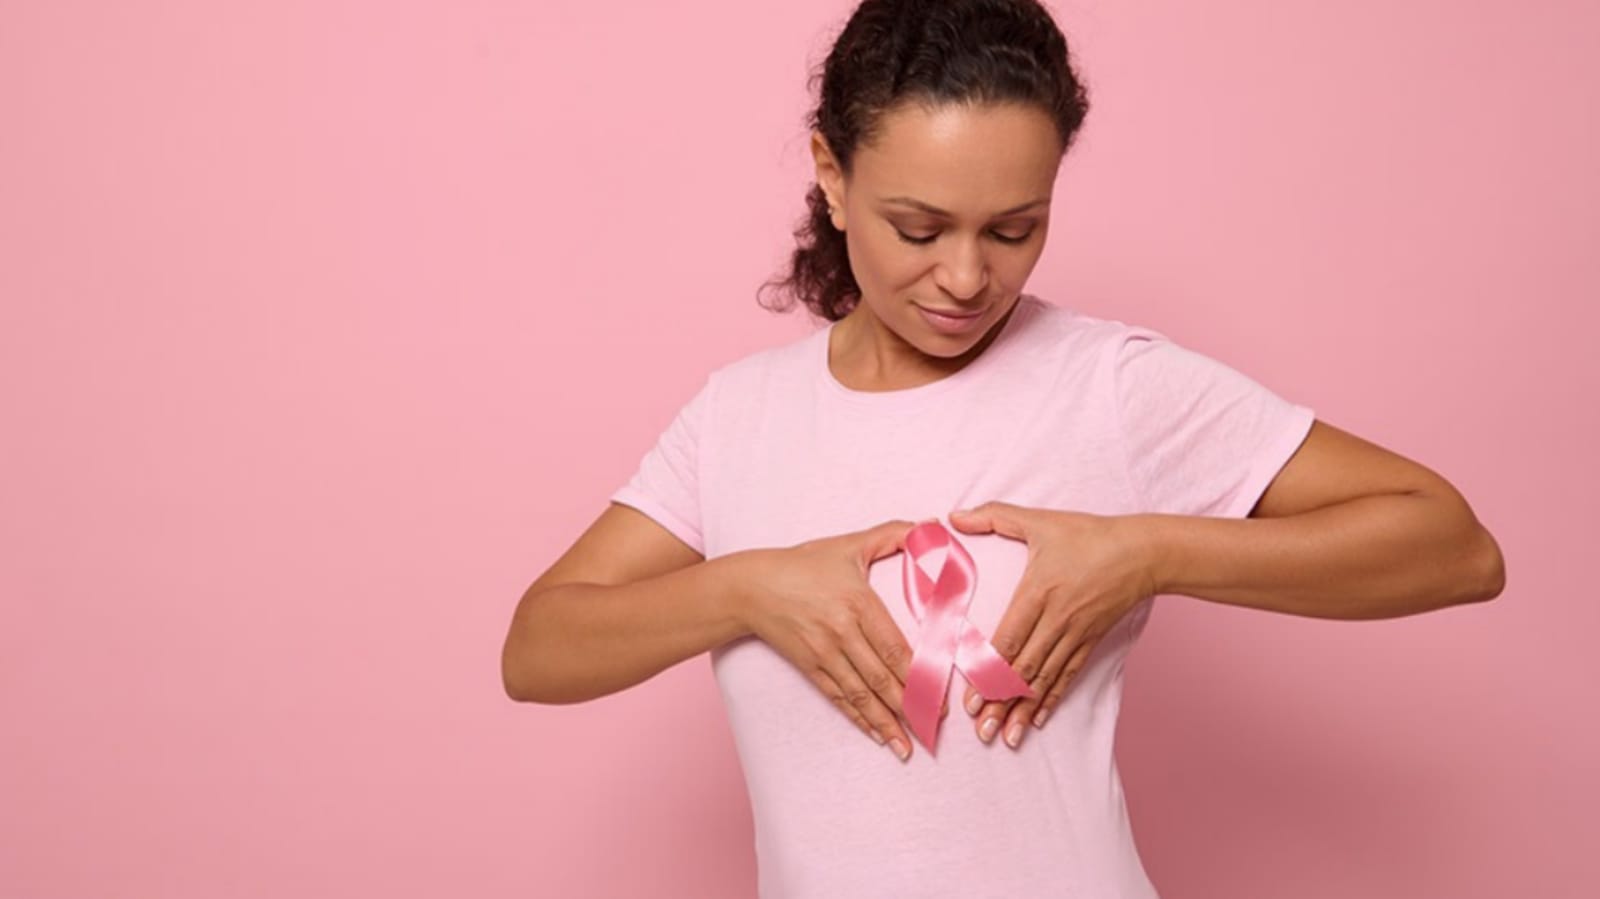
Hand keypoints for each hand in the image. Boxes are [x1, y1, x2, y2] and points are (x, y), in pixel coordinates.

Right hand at [735, 519, 945, 761]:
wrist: (752, 586)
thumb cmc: (803, 564)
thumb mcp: (848, 545)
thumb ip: (893, 533)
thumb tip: (932, 526)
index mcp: (858, 602)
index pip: (895, 646)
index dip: (919, 675)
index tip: (940, 695)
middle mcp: (842, 631)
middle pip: (882, 677)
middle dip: (909, 707)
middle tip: (933, 728)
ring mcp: (824, 652)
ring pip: (861, 694)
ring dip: (885, 722)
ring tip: (907, 747)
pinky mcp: (809, 665)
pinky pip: (838, 697)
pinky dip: (858, 718)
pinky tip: (875, 734)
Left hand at [947, 502, 1156, 749]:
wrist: (1142, 551)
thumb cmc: (1088, 533)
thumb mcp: (1040, 520)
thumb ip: (995, 516)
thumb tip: (954, 516)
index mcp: (1039, 592)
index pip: (1009, 639)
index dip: (989, 672)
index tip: (971, 698)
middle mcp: (1057, 620)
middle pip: (1024, 669)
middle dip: (1000, 703)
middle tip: (981, 731)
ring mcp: (1076, 634)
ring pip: (1044, 679)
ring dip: (1023, 710)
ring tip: (1005, 737)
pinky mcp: (1090, 640)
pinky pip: (1068, 676)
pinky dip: (1052, 699)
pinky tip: (1038, 720)